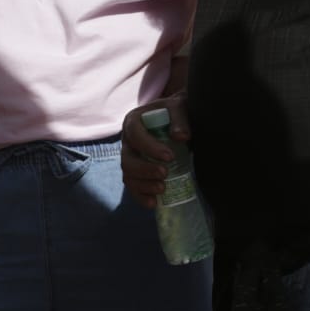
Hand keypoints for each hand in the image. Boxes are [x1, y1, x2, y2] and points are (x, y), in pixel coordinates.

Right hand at [121, 92, 187, 209]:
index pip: (135, 135)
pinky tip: (153, 203)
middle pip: (128, 159)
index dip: (149, 147)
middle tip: (165, 174)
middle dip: (145, 169)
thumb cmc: (175, 111)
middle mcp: (128, 141)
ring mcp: (131, 158)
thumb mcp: (179, 107)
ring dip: (143, 185)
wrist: (175, 119)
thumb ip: (180, 118)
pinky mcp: (137, 172)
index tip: (169, 157)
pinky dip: (141, 196)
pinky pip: (133, 186)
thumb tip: (181, 136)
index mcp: (133, 122)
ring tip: (162, 189)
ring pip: (128, 175)